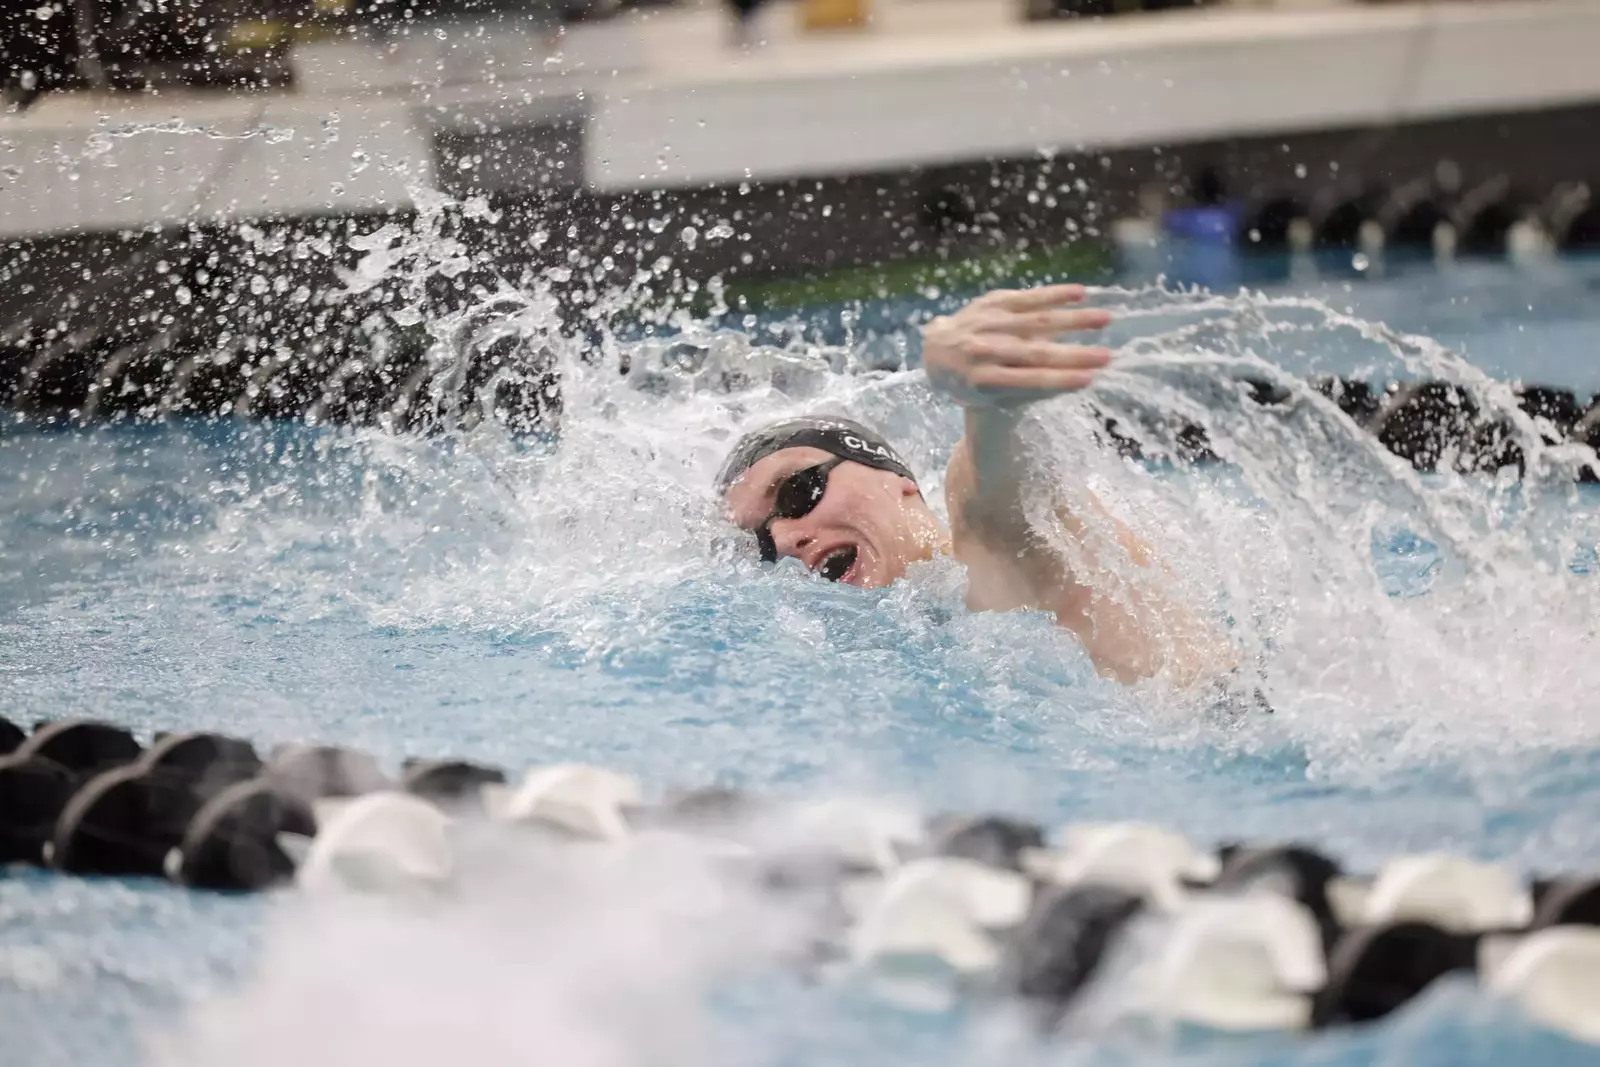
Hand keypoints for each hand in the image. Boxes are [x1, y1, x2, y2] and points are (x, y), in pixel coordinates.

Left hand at [920, 283, 1112, 407]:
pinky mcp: (992, 301)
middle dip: (1074, 355)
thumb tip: (1072, 379)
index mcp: (981, 379)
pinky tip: (1081, 293)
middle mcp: (983, 349)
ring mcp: (987, 322)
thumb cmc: (973, 382)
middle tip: (1107, 356)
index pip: (1026, 380)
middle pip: (1034, 352)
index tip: (1089, 380)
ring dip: (1073, 319)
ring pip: (1036, 320)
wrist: (936, 351)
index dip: (1058, 380)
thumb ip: (1026, 389)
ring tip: (1105, 319)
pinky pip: (1027, 297)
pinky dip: (1055, 295)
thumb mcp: (991, 395)